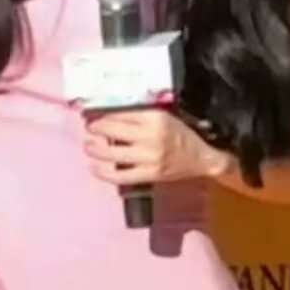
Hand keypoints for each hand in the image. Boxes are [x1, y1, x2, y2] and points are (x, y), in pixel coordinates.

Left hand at [83, 108, 233, 186]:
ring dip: (95, 150)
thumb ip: (140, 115)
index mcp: (155, 117)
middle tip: (89, 128)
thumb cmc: (181, 134)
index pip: (121, 113)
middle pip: (112, 130)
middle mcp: (151, 136)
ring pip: (113, 153)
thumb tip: (110, 114)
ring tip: (88, 146)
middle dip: (96, 129)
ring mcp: (149, 157)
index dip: (103, 114)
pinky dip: (104, 173)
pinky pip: (121, 176)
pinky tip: (94, 168)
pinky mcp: (149, 174)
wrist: (202, 158)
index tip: (92, 114)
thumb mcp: (164, 116)